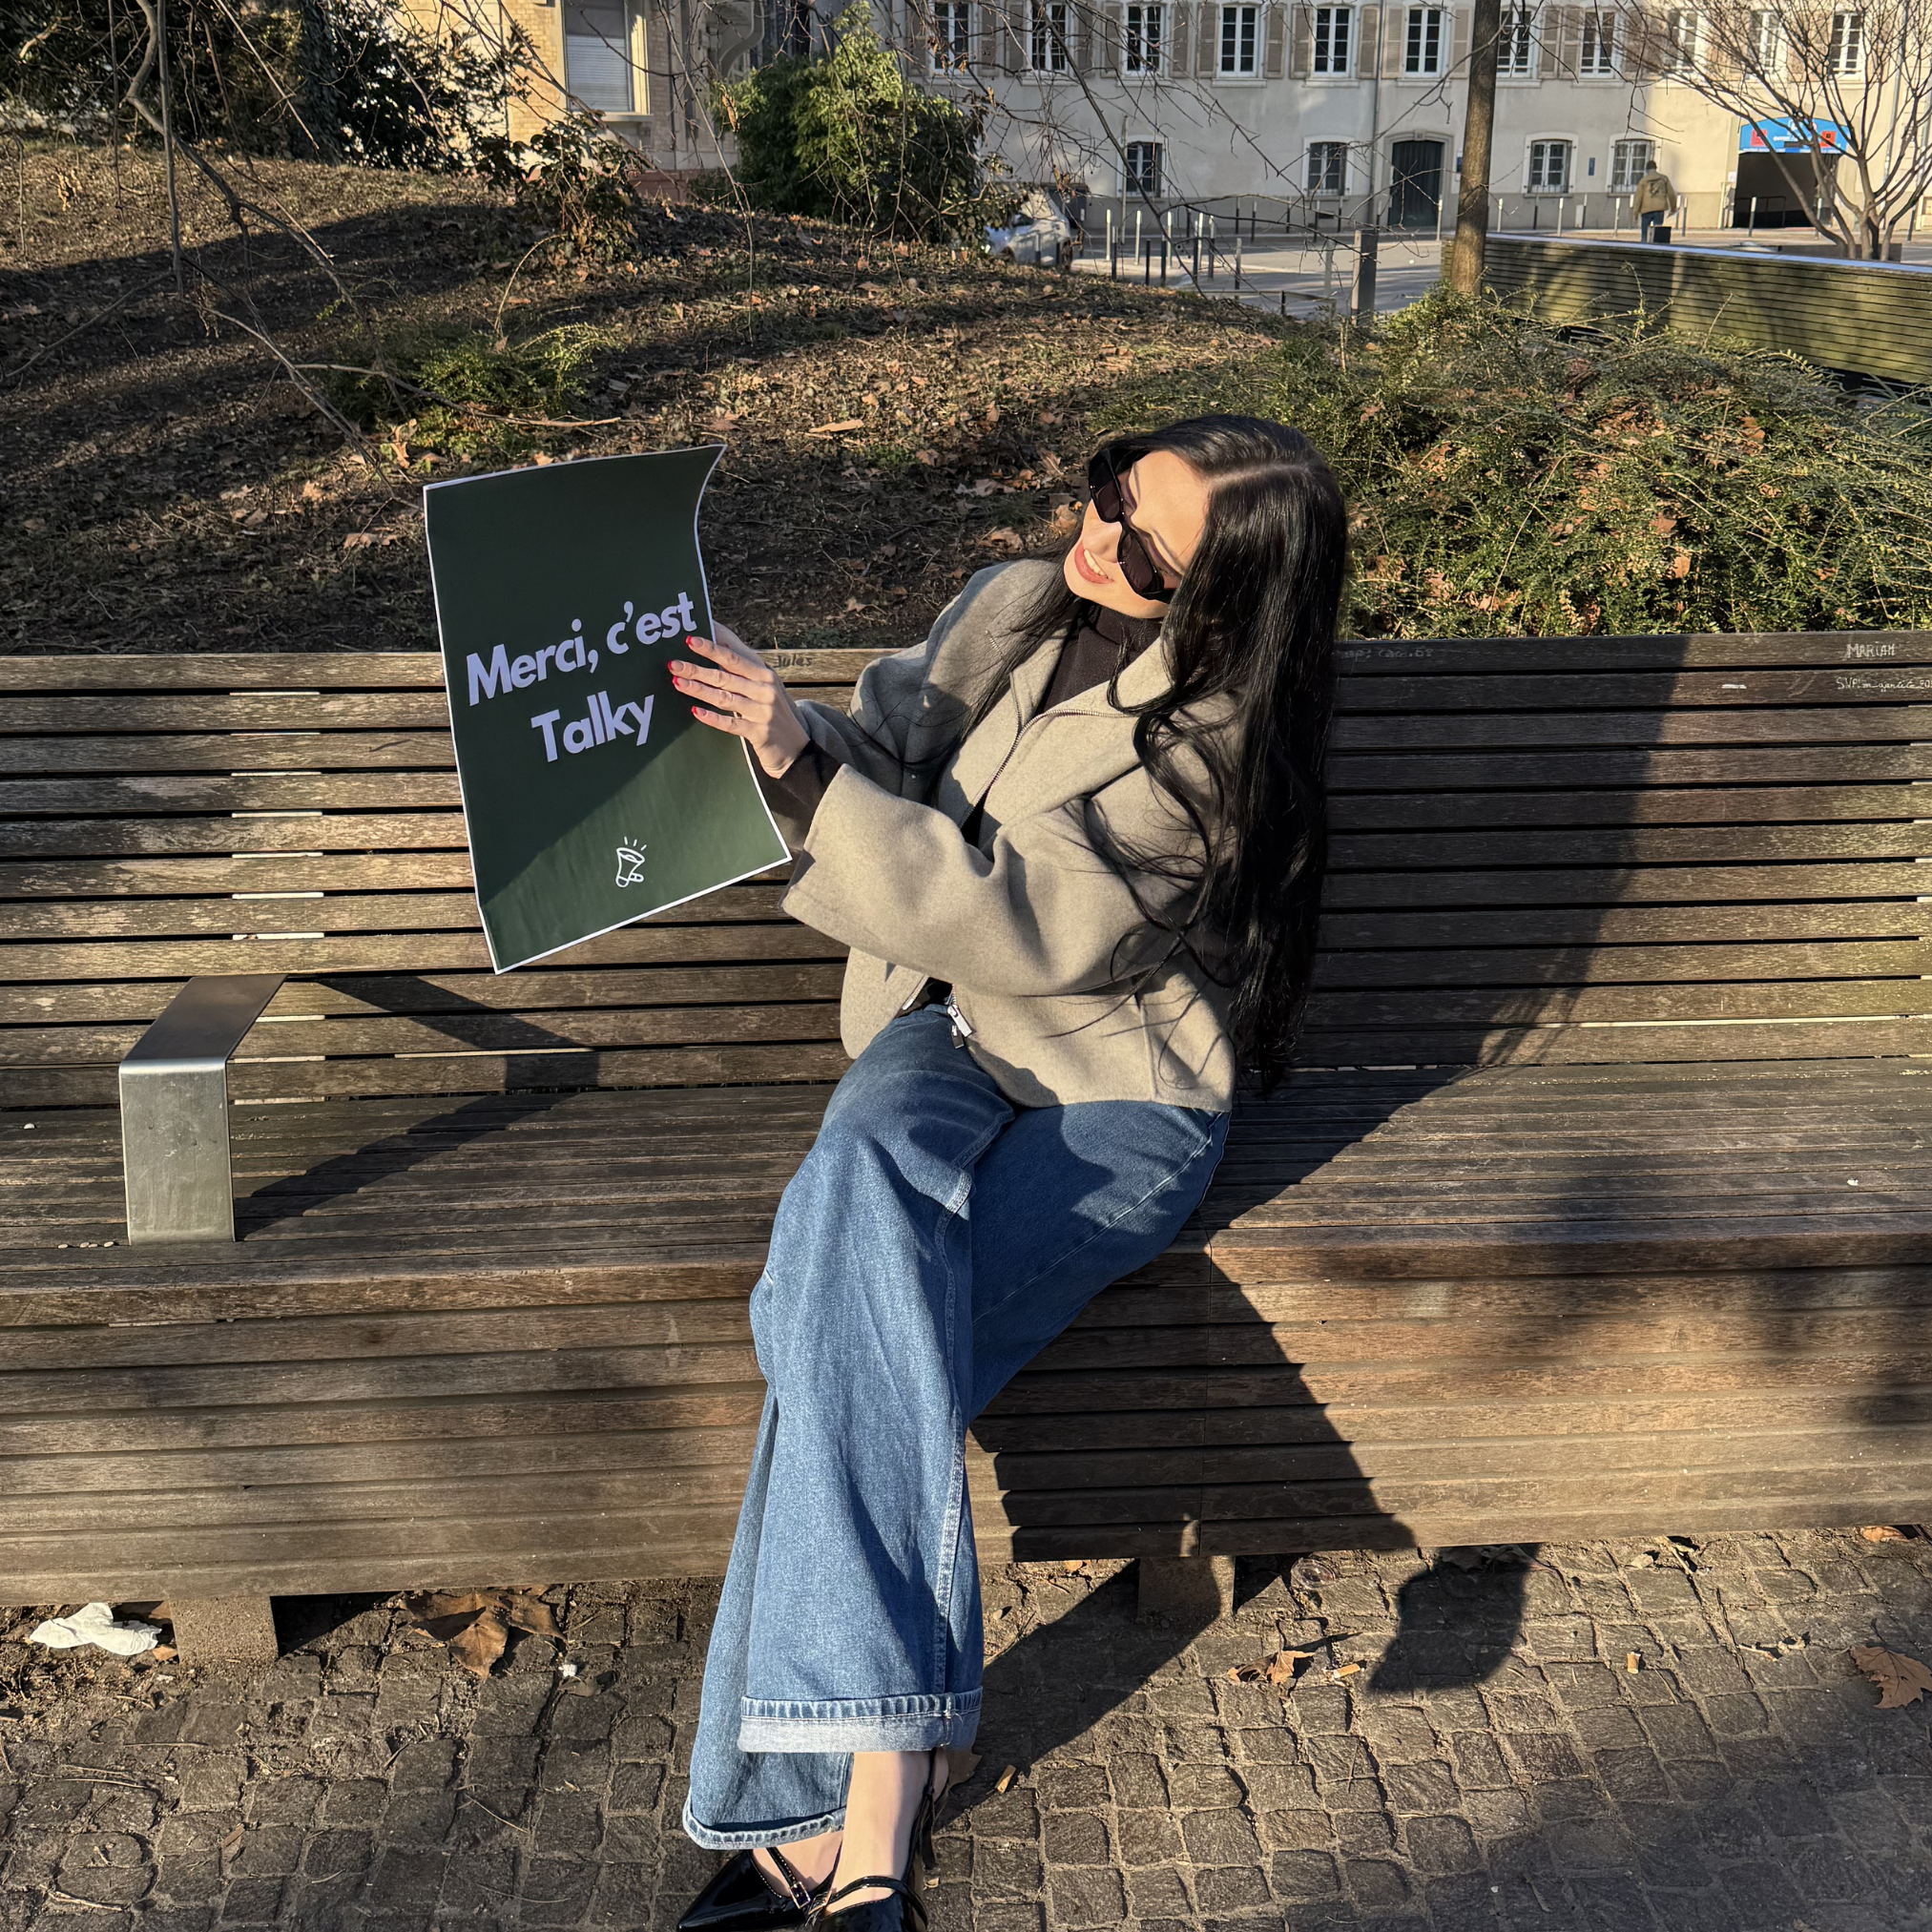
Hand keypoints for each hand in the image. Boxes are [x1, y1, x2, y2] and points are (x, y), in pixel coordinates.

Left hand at [670, 623, 810, 777]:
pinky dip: (712, 718)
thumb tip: (716, 649)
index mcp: (764, 675)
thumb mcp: (763, 688)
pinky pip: (731, 724)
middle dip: (696, 669)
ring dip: (699, 690)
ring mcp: (763, 712)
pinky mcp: (759, 733)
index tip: (690, 639)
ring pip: (724, 698)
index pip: (733, 658)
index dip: (712, 648)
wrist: (796, 749)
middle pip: (725, 677)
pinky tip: (695, 711)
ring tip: (677, 683)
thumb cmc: (772, 714)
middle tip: (673, 663)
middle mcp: (765, 690)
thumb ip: (743, 673)